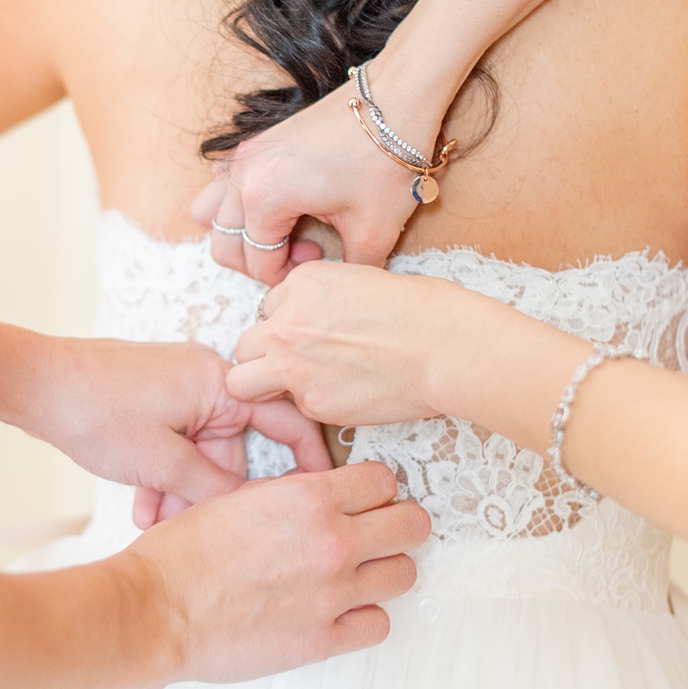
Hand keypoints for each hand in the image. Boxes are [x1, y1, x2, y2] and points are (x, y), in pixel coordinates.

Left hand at [27, 337, 331, 527]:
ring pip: (200, 454)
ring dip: (182, 492)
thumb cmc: (92, 408)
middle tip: (199, 530)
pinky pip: (176, 446)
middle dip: (212, 494)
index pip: (286, 418)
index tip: (317, 494)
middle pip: (234, 448)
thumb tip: (247, 514)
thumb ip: (211, 489)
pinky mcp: (155, 402)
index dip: (308, 460)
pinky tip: (143, 508)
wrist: (33, 384)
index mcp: (218, 381)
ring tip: (156, 524)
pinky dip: (164, 476)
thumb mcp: (160, 462)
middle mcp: (205, 381)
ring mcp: (178, 390)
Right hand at [122, 462, 429, 682]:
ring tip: (362, 570)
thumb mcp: (239, 496)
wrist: (157, 609)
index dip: (376, 487)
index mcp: (308, 499)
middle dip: (398, 523)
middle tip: (380, 530)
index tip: (368, 496)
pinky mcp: (322, 639)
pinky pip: (378, 624)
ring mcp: (332, 594)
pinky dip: (366, 615)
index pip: (383, 480)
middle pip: (411, 525)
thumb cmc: (183, 554)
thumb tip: (321, 494)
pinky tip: (344, 608)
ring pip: (403, 574)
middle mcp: (330, 543)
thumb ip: (291, 493)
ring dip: (386, 568)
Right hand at [191, 65, 446, 285]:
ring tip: (284, 230)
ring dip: (238, 233)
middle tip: (305, 253)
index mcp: (264, 199)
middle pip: (223, 244)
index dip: (287, 277)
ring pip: (211, 213)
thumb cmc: (386, 161)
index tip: (320, 265)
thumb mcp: (374, 231)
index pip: (256, 263)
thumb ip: (349, 271)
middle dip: (260, 261)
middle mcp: (243, 176)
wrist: (396, 97)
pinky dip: (237, 202)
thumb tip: (338, 288)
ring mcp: (244, 155)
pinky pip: (223, 182)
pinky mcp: (256, 141)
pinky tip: (281, 202)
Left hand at [227, 260, 487, 425]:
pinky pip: (294, 408)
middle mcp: (286, 321)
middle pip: (245, 344)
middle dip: (265, 356)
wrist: (445, 347)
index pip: (269, 308)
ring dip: (265, 385)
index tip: (313, 335)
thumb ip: (321, 301)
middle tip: (297, 365)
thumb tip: (314, 322)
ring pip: (242, 381)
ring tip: (302, 386)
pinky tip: (347, 396)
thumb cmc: (421, 310)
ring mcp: (293, 364)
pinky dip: (313, 406)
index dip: (288, 324)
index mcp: (301, 283)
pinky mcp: (312, 403)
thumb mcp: (360, 280)